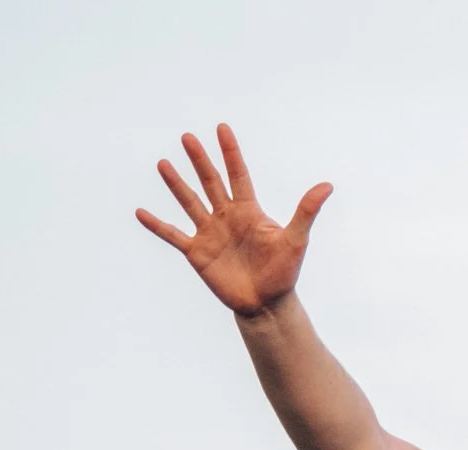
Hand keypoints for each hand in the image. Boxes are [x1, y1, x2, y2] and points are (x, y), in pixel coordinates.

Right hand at [136, 124, 332, 317]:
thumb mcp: (296, 240)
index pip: (238, 174)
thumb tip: (327, 185)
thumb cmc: (283, 273)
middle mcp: (227, 217)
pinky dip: (157, 225)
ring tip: (163, 164)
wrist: (267, 304)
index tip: (222, 128)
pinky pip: (173, 235)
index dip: (230, 152)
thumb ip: (306, 211)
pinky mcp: (197, 253)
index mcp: (249, 211)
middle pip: (210, 182)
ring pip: (190, 202)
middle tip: (187, 137)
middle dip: (200, 160)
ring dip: (176, 184)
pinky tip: (141, 212)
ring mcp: (210, 233)